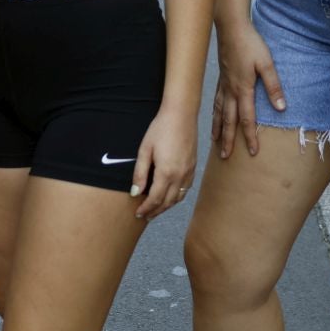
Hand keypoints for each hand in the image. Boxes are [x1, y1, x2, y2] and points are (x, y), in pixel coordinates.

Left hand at [131, 103, 197, 220]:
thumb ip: (140, 173)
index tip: (138, 214)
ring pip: (178, 197)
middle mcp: (180, 175)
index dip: (146, 209)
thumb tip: (135, 193)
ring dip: (166, 206)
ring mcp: (189, 172)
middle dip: (156, 211)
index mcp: (166, 172)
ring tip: (156, 210)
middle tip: (145, 216)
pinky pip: (186, 189)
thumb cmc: (161, 128)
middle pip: (168, 202)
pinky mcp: (193, 167)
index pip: (155, 199)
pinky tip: (170, 196)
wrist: (181, 114)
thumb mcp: (145, 150)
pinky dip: (177, 197)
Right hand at [211, 20, 285, 158]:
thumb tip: (281, 107)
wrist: (231, 29)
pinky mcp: (221, 79)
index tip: (252, 152)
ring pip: (219, 113)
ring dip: (218, 129)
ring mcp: (223, 85)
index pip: (247, 119)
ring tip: (215, 143)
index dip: (250, 136)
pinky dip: (214, 114)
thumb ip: (274, 86)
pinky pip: (216, 102)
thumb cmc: (251, 44)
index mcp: (243, 89)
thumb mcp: (266, 64)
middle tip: (226, 157)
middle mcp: (231, 91)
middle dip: (228, 140)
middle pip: (229, 121)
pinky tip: (214, 117)